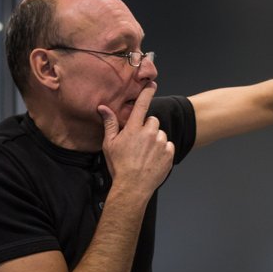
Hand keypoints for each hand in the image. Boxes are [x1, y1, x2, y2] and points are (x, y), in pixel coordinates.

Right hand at [97, 82, 174, 200]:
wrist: (133, 187)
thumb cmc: (119, 166)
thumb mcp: (109, 144)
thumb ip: (109, 123)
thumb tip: (102, 108)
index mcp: (134, 129)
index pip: (142, 105)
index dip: (147, 92)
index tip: (152, 84)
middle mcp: (149, 133)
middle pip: (153, 121)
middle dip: (148, 128)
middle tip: (139, 142)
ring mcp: (160, 143)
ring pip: (161, 134)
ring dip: (155, 140)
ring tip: (145, 154)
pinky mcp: (169, 153)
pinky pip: (168, 145)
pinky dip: (163, 151)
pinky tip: (153, 159)